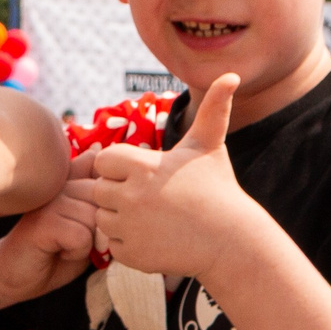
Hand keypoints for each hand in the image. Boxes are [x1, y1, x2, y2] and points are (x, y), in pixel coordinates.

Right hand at [0, 151, 98, 302]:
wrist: (15, 275)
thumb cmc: (54, 252)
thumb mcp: (85, 225)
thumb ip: (98, 202)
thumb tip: (111, 169)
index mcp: (69, 180)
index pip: (106, 182)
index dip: (106, 210)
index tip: (88, 225)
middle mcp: (58, 184)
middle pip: (103, 199)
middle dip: (99, 228)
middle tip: (79, 240)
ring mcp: (49, 202)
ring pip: (94, 218)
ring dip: (87, 242)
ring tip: (66, 245)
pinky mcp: (42, 223)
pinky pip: (81, 236)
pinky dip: (76, 251)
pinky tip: (60, 252)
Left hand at [89, 75, 270, 277]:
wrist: (232, 241)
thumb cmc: (219, 190)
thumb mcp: (210, 147)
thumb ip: (213, 109)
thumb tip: (230, 74)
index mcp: (143, 166)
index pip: (103, 161)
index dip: (120, 167)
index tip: (144, 174)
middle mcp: (131, 196)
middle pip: (99, 190)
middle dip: (118, 193)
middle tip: (150, 198)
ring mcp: (130, 228)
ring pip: (102, 219)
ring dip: (120, 219)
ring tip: (153, 218)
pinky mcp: (131, 255)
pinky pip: (112, 246)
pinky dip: (128, 244)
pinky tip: (155, 238)